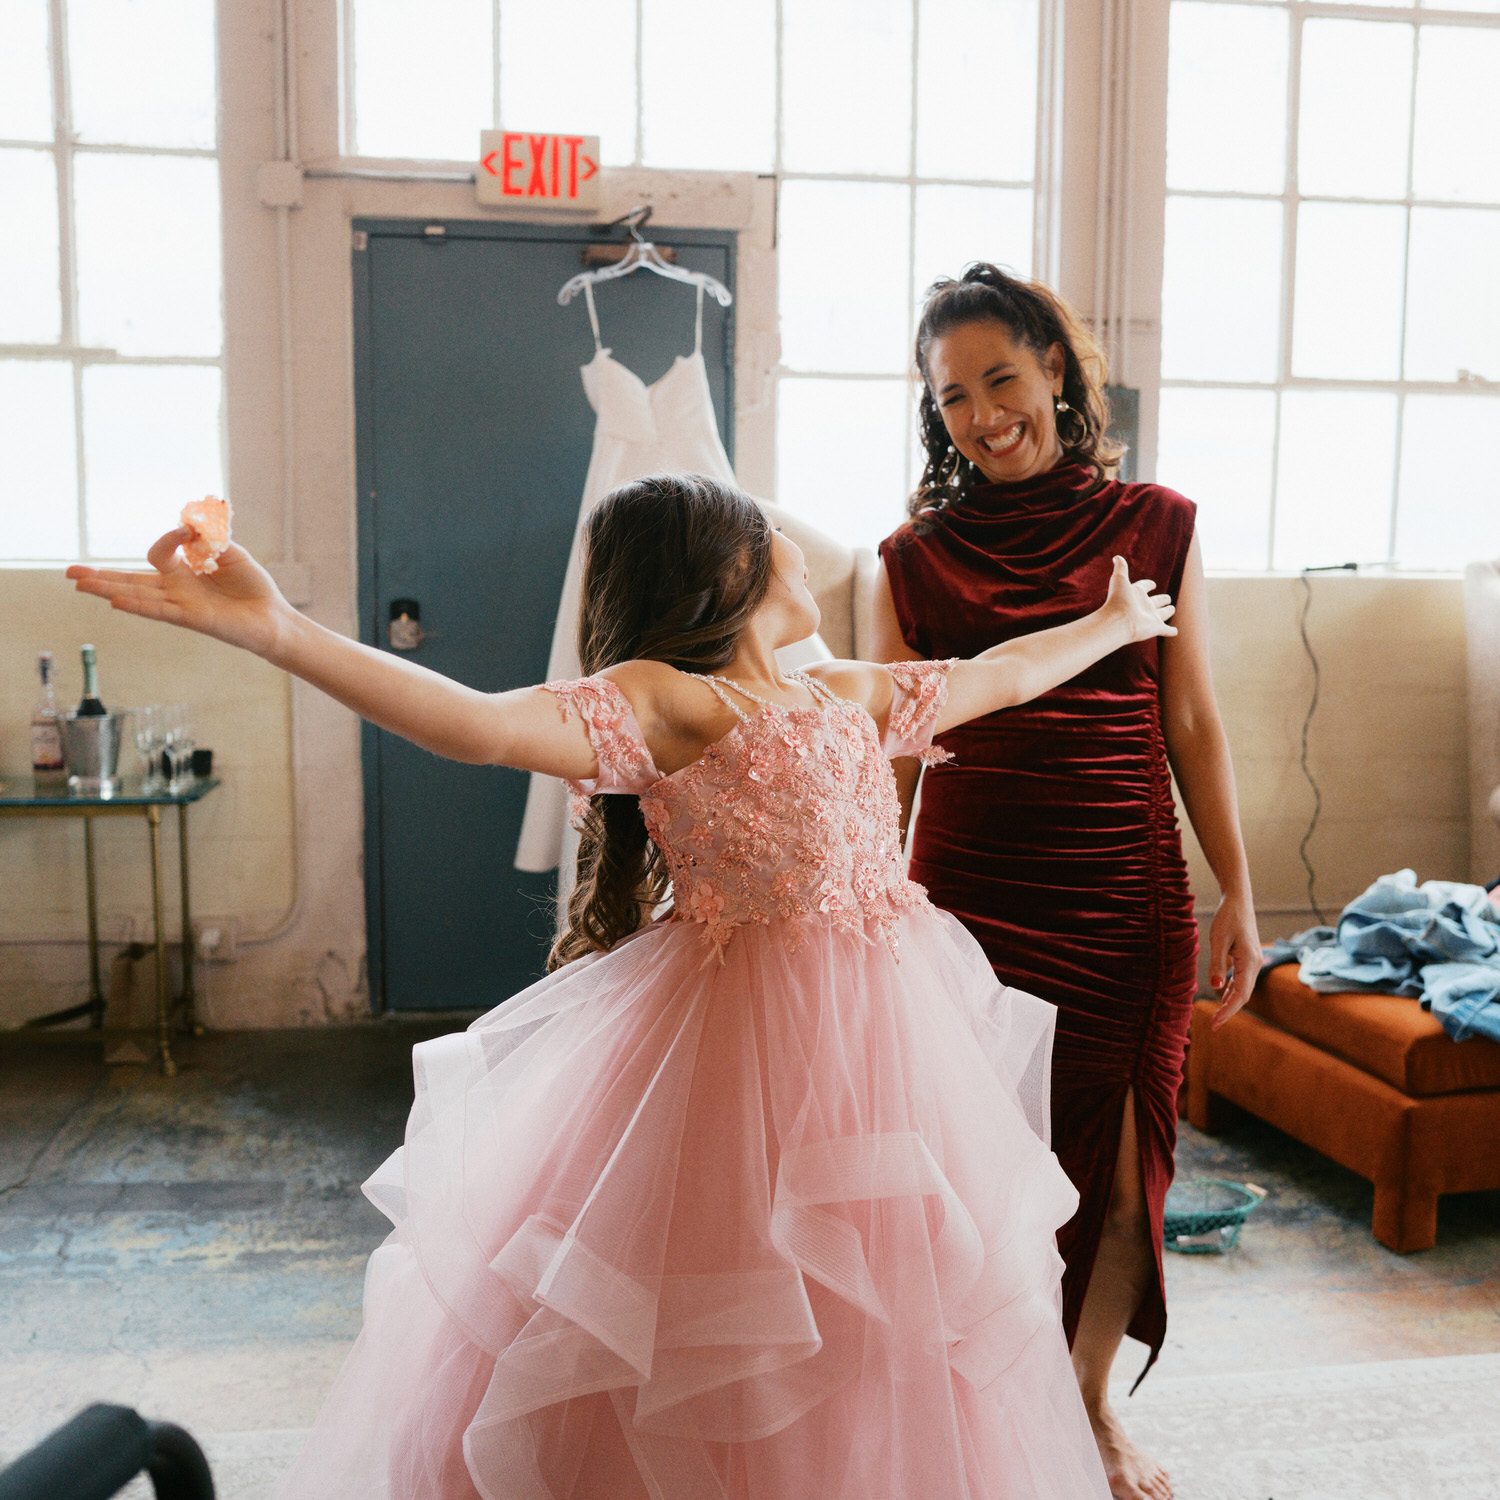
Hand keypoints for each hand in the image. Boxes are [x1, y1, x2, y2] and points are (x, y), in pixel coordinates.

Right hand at [66, 528, 293, 657]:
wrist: (272, 617)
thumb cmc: (253, 588)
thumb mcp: (233, 554)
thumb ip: (210, 538)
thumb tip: (190, 519)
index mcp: (184, 572)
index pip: (160, 553)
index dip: (170, 536)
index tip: (188, 529)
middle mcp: (176, 589)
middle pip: (131, 580)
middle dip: (101, 576)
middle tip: (69, 573)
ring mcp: (181, 605)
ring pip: (138, 595)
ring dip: (107, 589)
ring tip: (78, 585)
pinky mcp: (192, 618)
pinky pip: (161, 610)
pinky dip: (139, 605)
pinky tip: (116, 601)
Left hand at [1102, 556, 1176, 643]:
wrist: (1118, 622)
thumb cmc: (1118, 600)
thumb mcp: (1119, 579)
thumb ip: (1120, 567)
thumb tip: (1116, 557)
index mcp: (1136, 594)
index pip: (1144, 587)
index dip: (1148, 585)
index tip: (1152, 584)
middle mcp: (1144, 606)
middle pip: (1155, 601)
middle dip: (1161, 599)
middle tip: (1166, 598)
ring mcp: (1150, 618)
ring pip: (1162, 614)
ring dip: (1167, 612)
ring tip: (1171, 609)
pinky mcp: (1156, 628)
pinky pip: (1166, 630)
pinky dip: (1171, 631)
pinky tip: (1174, 632)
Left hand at [1209, 892, 1262, 1028]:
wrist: (1238, 900)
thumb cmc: (1227, 917)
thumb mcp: (1218, 939)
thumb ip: (1217, 963)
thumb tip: (1216, 987)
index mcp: (1249, 961)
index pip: (1240, 994)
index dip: (1228, 1010)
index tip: (1216, 1023)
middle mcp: (1255, 963)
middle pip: (1244, 995)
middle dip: (1229, 1011)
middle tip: (1214, 1025)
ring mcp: (1253, 960)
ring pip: (1244, 988)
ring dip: (1231, 1002)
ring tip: (1218, 1016)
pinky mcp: (1248, 957)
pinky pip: (1242, 979)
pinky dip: (1233, 990)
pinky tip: (1224, 996)